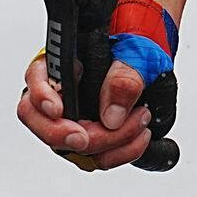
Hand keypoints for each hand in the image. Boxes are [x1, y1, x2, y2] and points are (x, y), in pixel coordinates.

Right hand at [17, 52, 153, 170]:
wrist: (159, 52)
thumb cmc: (145, 40)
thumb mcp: (141, 49)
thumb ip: (126, 76)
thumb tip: (112, 116)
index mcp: (66, 60)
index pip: (37, 78)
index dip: (41, 97)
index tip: (58, 110)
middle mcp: (63, 91)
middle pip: (43, 121)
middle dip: (65, 134)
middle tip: (89, 137)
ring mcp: (75, 116)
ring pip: (68, 145)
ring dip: (103, 144)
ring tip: (139, 124)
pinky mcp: (94, 134)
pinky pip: (94, 155)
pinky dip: (117, 153)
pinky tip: (139, 138)